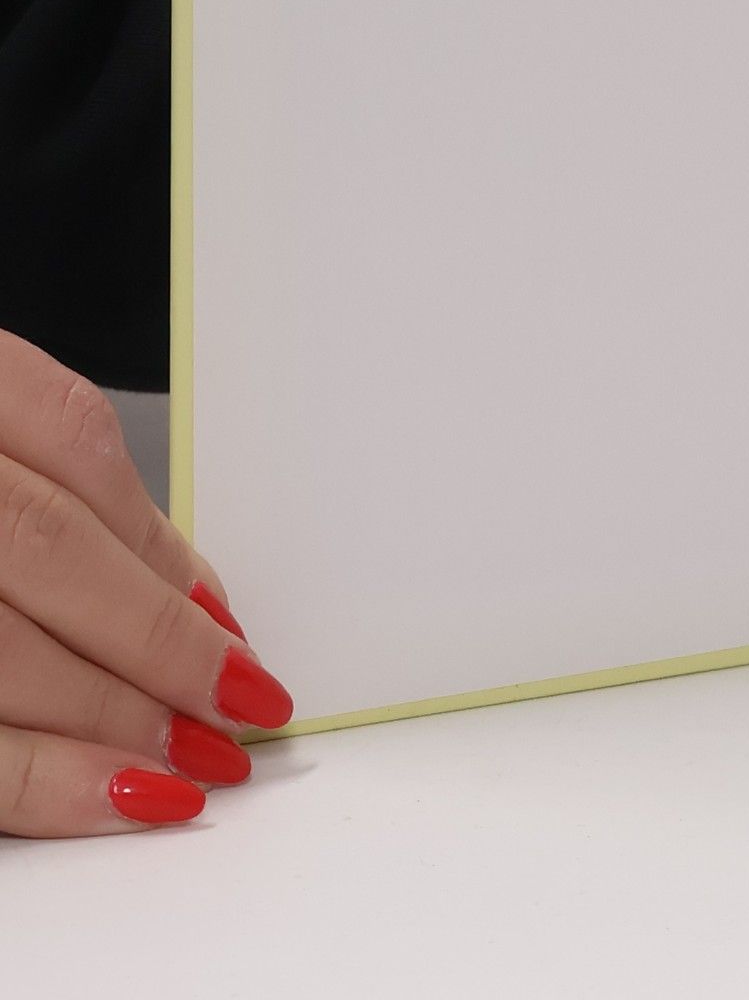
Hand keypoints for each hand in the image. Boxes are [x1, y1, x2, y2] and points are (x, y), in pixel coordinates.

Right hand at [0, 330, 292, 835]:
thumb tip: (184, 590)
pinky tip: (87, 794)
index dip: (160, 549)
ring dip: (93, 723)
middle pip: (39, 551)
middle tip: (235, 710)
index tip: (229, 629)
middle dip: (152, 643)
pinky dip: (18, 778)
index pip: (73, 446)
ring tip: (179, 770)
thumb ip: (55, 491)